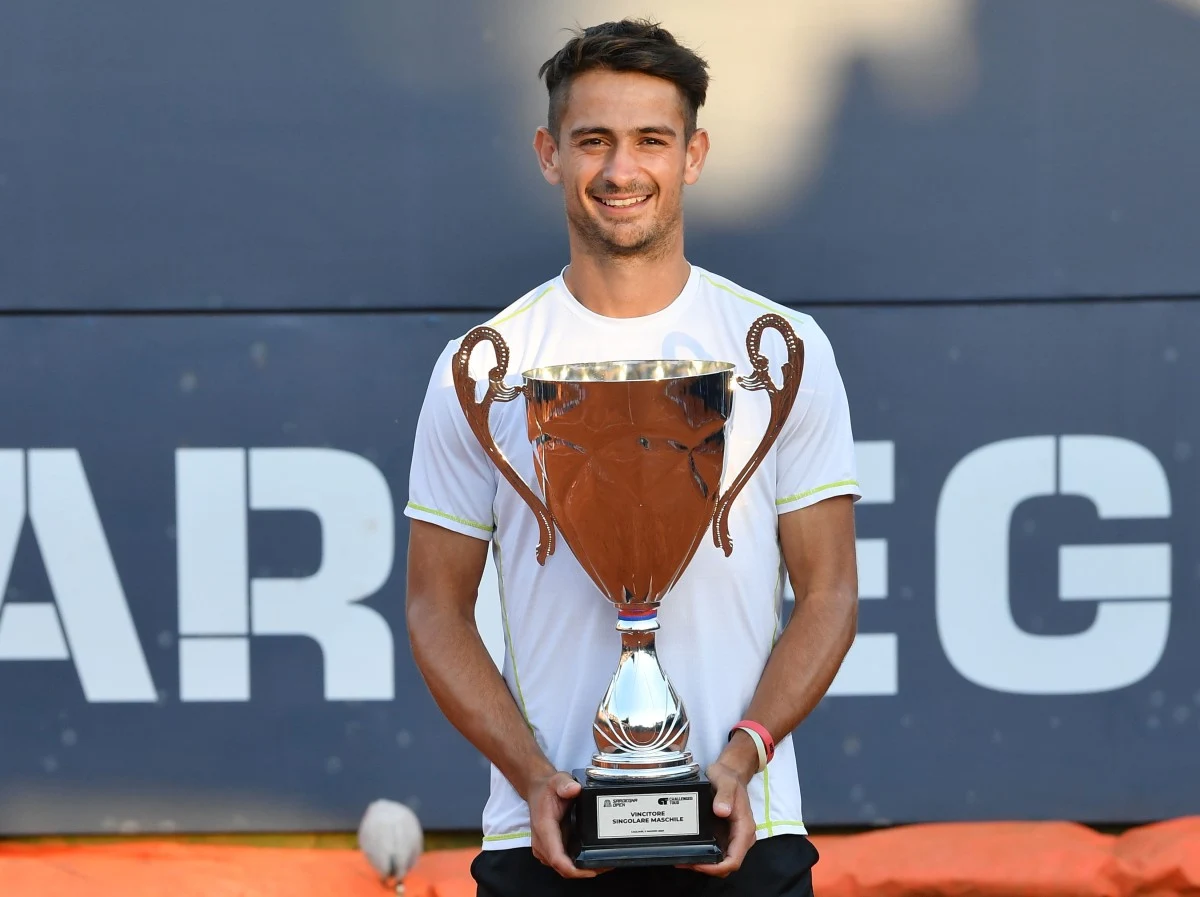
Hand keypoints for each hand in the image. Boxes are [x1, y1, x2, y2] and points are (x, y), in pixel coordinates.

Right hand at [527, 770, 603, 878]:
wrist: (538, 790)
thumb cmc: (548, 788)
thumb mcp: (557, 780)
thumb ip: (565, 784)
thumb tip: (575, 789)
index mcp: (544, 828)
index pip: (556, 857)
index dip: (574, 869)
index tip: (591, 871)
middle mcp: (542, 843)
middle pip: (562, 867)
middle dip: (583, 871)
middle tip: (606, 865)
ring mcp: (545, 848)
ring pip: (563, 867)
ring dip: (581, 869)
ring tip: (603, 862)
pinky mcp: (550, 849)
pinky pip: (563, 862)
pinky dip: (577, 864)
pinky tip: (592, 858)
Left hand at [683, 750, 756, 877]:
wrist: (730, 773)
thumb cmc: (729, 778)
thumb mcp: (726, 782)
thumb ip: (724, 796)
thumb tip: (721, 811)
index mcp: (744, 828)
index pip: (734, 860)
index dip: (717, 867)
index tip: (699, 864)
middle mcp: (741, 837)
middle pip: (727, 864)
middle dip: (707, 867)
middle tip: (685, 861)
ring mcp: (733, 837)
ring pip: (721, 860)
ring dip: (704, 863)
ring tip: (684, 858)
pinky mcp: (725, 835)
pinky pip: (716, 851)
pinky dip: (704, 854)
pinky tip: (690, 850)